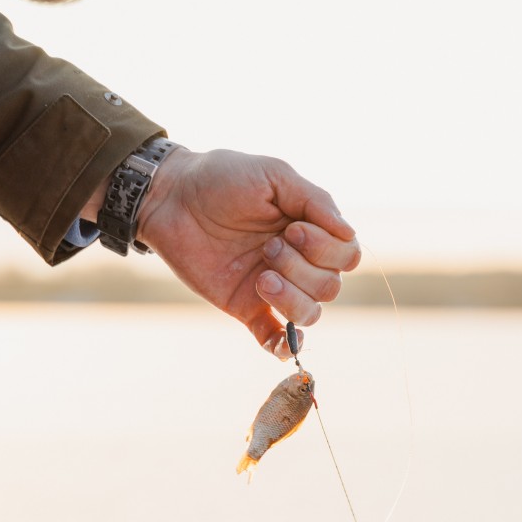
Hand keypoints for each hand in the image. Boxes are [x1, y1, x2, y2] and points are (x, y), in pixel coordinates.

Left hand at [136, 147, 360, 358]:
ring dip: (293, 299)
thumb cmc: (222, 178)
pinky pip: (275, 338)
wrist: (172, 198)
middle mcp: (298, 261)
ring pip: (310, 313)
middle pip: (330, 286)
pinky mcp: (246, 307)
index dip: (327, 249)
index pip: (347, 255)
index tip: (292, 228)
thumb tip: (349, 234)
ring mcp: (273, 287)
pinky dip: (285, 346)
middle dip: (303, 269)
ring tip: (261, 278)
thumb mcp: (273, 175)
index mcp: (311, 230)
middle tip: (268, 246)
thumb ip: (315, 200)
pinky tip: (284, 343)